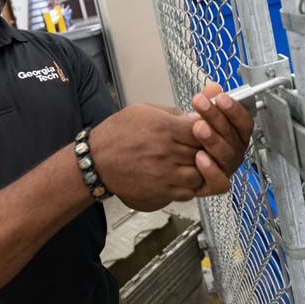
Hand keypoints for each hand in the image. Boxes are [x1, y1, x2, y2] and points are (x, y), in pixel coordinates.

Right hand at [90, 104, 204, 211]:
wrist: (96, 161)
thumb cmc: (118, 133)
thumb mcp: (144, 111)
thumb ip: (173, 113)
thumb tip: (197, 115)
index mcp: (164, 128)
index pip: (203, 129)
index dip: (208, 129)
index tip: (204, 129)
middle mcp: (167, 152)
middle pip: (204, 152)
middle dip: (206, 148)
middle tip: (202, 146)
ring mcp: (164, 174)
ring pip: (200, 175)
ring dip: (201, 169)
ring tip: (194, 163)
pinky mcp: (160, 191)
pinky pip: (188, 192)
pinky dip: (190, 185)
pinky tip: (184, 176)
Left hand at [190, 82, 254, 196]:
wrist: (172, 160)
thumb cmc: (190, 135)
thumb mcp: (198, 116)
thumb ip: (208, 102)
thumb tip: (213, 88)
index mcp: (236, 134)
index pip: (244, 121)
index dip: (234, 110)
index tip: (220, 98)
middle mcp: (234, 151)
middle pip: (233, 136)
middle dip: (217, 118)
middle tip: (202, 105)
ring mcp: (225, 168)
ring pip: (227, 157)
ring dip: (214, 140)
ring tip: (199, 127)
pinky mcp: (214, 185)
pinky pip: (220, 183)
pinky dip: (212, 171)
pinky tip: (199, 157)